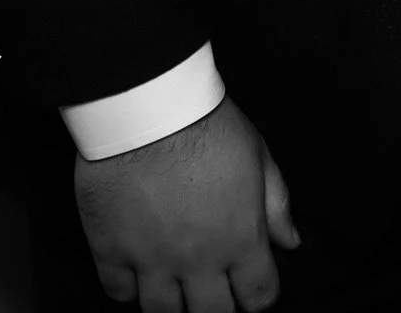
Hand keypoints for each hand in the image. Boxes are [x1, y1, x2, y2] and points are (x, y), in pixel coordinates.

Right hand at [74, 96, 300, 311]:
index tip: (251, 284)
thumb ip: (276, 204)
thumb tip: (290, 241)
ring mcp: (151, 262)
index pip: (258, 296)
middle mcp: (198, 261)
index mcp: (240, 238)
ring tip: (175, 282)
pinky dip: (127, 288)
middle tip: (212, 288)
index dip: (258, 294)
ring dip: (171, 302)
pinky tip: (137, 269)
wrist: (148, 108)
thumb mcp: (258, 154)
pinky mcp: (110, 252)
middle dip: (216, 307)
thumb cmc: (207, 124)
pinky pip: (117, 293)